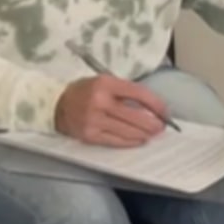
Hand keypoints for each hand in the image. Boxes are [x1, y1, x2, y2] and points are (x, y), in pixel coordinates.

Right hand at [55, 75, 169, 146]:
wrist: (58, 105)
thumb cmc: (85, 91)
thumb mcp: (103, 82)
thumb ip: (125, 92)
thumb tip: (152, 107)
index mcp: (104, 83)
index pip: (137, 93)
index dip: (155, 103)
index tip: (165, 110)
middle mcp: (100, 101)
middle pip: (136, 116)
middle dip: (153, 123)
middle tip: (162, 126)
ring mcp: (95, 120)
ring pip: (129, 131)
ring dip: (145, 134)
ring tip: (152, 133)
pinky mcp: (91, 136)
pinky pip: (117, 141)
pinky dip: (131, 141)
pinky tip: (139, 139)